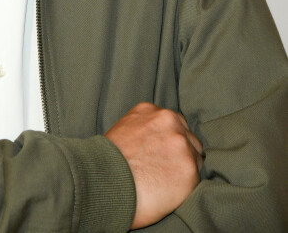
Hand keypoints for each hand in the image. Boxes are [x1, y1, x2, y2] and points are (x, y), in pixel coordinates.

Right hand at [105, 102, 202, 229]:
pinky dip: (186, 185)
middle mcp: (168, 120)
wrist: (103, 182)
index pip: (172, 122)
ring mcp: (180, 143)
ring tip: (166, 181)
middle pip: (187, 136)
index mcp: (149, 110)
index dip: (168, 140)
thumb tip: (154, 141)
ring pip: (195, 156)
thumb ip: (143, 128)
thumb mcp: (122, 129)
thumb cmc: (108, 163)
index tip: (162, 153)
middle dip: (179, 151)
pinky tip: (169, 191)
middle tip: (165, 169)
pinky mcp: (190, 169)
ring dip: (185, 167)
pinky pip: (196, 177)